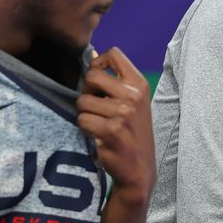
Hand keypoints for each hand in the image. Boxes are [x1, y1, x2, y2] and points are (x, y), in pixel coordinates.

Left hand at [77, 47, 154, 202]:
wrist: (139, 169)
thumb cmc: (132, 132)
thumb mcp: (132, 102)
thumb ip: (114, 80)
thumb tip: (92, 53)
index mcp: (139, 84)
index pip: (113, 53)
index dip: (98, 64)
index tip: (98, 82)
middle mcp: (133, 95)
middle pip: (92, 76)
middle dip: (87, 93)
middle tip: (96, 108)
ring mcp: (123, 113)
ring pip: (83, 102)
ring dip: (86, 115)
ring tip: (100, 125)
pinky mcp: (111, 131)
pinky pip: (83, 120)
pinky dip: (85, 129)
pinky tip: (98, 136)